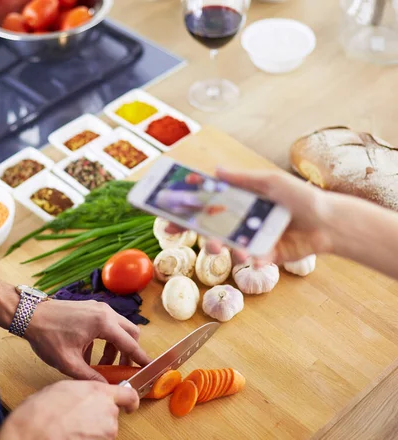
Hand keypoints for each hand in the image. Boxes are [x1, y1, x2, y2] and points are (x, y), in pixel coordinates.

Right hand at [0, 380, 138, 439]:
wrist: (32, 434)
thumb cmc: (41, 411)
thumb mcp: (65, 387)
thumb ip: (86, 389)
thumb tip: (89, 394)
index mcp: (99, 392)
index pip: (129, 395)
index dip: (130, 400)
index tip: (129, 405)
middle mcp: (108, 412)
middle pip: (113, 414)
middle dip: (100, 415)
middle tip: (79, 415)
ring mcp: (105, 433)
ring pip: (105, 430)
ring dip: (93, 429)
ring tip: (71, 426)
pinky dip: (87, 438)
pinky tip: (72, 435)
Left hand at [25, 300, 151, 381]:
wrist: (30, 315)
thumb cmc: (47, 336)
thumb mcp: (68, 362)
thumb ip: (90, 376)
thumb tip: (105, 386)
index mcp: (103, 323)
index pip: (130, 343)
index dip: (141, 358)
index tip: (150, 367)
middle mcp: (105, 312)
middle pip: (130, 332)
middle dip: (130, 352)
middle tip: (122, 369)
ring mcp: (98, 307)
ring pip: (119, 327)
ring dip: (116, 346)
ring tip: (101, 364)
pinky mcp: (90, 307)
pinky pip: (107, 324)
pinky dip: (105, 338)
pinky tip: (89, 353)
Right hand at [205, 168, 333, 263]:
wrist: (330, 222)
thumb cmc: (302, 196)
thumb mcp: (271, 181)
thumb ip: (243, 179)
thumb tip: (216, 170)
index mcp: (243, 203)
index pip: (211, 208)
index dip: (193, 213)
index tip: (175, 218)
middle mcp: (246, 222)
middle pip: (216, 231)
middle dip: (207, 238)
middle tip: (210, 242)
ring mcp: (255, 240)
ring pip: (232, 249)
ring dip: (231, 252)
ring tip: (241, 253)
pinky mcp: (268, 256)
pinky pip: (254, 260)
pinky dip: (253, 260)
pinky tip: (258, 258)